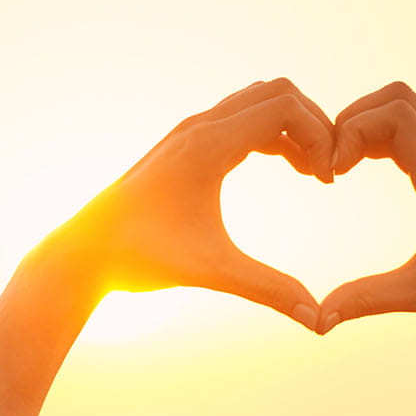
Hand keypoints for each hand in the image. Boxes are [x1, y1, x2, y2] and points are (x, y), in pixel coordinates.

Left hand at [34, 78, 335, 330]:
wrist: (85, 253)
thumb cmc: (141, 259)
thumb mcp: (213, 272)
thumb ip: (270, 289)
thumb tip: (318, 321)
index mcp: (208, 145)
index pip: (285, 107)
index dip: (321, 135)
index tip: (330, 179)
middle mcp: (199, 127)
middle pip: (278, 93)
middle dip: (314, 125)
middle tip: (327, 172)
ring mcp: (189, 132)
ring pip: (258, 102)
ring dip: (292, 128)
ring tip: (311, 172)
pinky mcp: (183, 145)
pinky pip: (239, 119)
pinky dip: (270, 134)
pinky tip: (285, 169)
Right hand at [317, 82, 415, 338]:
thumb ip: (366, 300)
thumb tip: (317, 320)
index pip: (396, 116)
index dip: (352, 131)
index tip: (331, 175)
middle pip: (399, 99)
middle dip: (354, 119)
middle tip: (329, 163)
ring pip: (407, 112)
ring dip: (366, 125)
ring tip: (339, 166)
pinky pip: (414, 135)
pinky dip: (380, 139)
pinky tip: (360, 171)